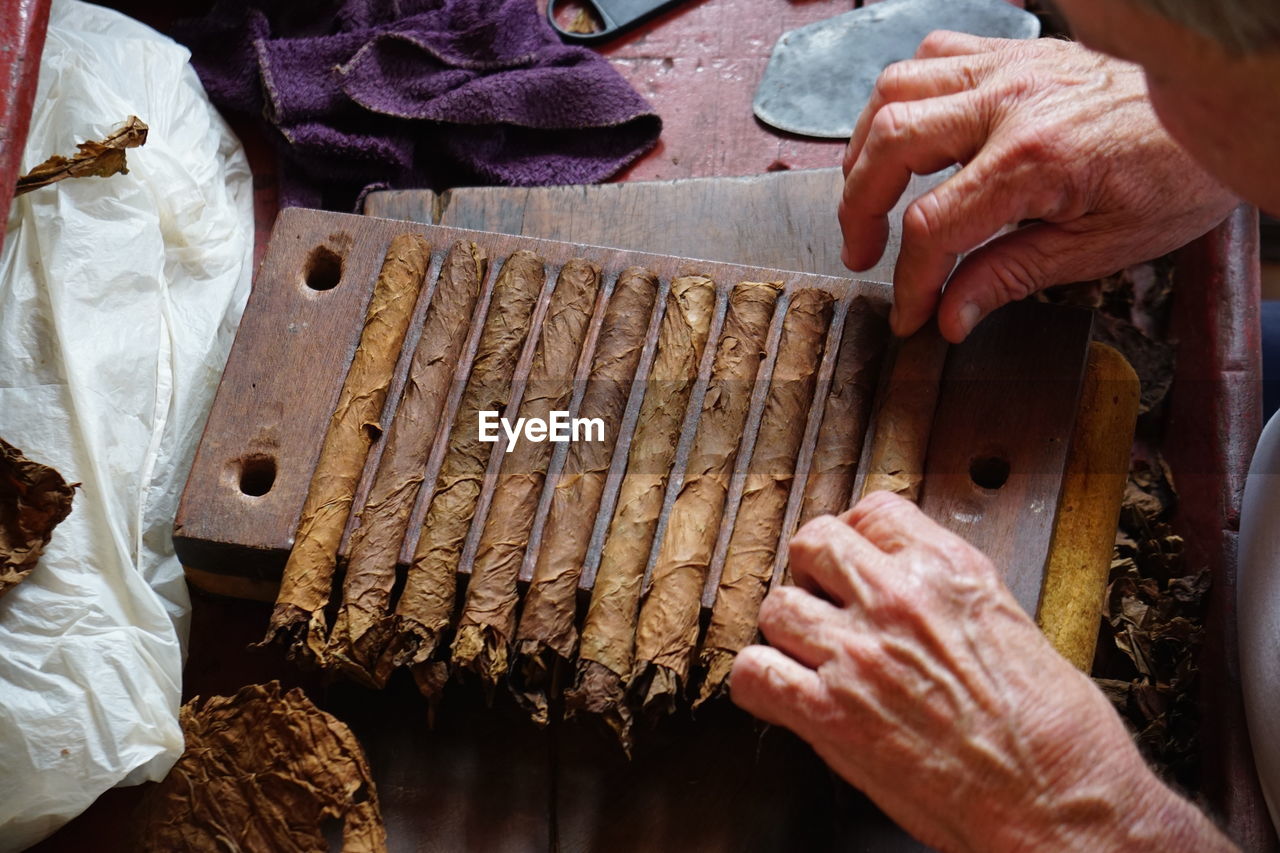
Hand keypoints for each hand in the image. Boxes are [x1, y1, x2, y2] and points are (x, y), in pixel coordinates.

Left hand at [730, 491, 1234, 851]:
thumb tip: (913, 596)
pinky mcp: (830, 713)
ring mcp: (858, 653)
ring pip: (776, 606)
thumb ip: (949, 600)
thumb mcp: (1013, 628)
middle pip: (813, 543)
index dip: (857, 538)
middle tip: (825, 602)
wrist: (1058, 803)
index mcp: (950, 571)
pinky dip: (759, 683)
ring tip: (810, 657)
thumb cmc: (1057, 733)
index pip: (874, 511)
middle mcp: (898, 600)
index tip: (856, 562)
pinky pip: (755, 673)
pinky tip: (782, 695)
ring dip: (788, 632)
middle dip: (814, 572)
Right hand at [839, 32, 1238, 342]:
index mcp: (1034, 160)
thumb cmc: (1175, 177)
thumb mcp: (1098, 248)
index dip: (909, 282)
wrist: (1221, 105)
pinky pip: (933, 54)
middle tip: (861, 252)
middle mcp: (1010, 102)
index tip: (908, 315)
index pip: (933, 227)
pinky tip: (911, 132)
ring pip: (895, 90)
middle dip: (858, 210)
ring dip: (866, 148)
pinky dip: (905, 94)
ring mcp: (1008, 67)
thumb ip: (1011, 276)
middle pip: (890, 146)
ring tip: (869, 193)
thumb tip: (949, 317)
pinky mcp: (1015, 51)